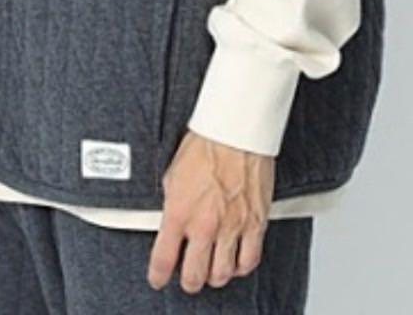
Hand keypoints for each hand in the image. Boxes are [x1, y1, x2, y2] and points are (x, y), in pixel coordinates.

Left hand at [147, 129, 274, 293]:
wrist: (236, 131)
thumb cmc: (206, 144)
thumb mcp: (173, 175)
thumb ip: (172, 204)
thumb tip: (170, 220)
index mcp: (178, 212)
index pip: (163, 261)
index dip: (158, 276)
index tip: (158, 278)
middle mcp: (204, 225)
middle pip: (194, 276)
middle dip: (189, 281)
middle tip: (189, 277)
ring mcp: (231, 226)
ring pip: (222, 274)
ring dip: (215, 276)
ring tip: (212, 269)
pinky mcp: (254, 222)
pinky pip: (249, 260)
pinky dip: (241, 266)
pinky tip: (236, 261)